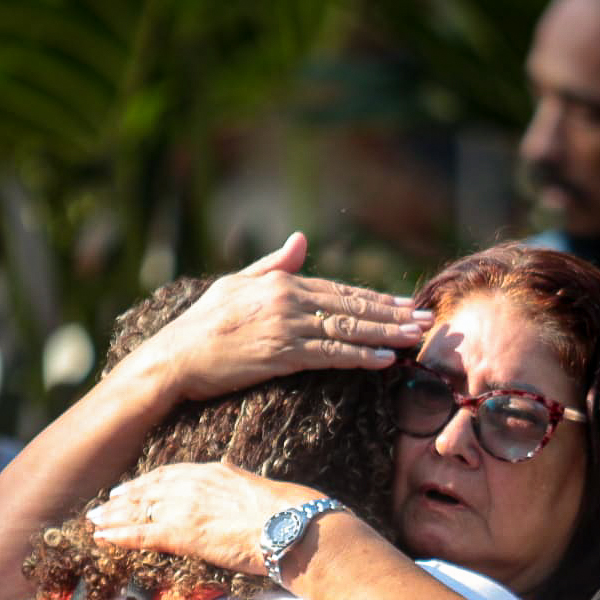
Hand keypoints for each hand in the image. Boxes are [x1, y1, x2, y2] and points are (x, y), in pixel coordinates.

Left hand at [86, 462, 324, 576]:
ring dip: (113, 518)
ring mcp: (185, 507)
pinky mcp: (182, 533)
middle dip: (121, 501)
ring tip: (93, 524)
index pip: (167, 475)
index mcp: (211, 471)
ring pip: (137, 511)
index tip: (127, 490)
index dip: (143, 484)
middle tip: (100, 508)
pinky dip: (119, 536)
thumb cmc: (284, 511)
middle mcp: (192, 484)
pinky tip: (103, 539)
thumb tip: (233, 485)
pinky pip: (141, 534)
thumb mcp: (254, 486)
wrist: (289, 526)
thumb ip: (235, 485)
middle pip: (146, 491)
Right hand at [122, 232, 431, 402]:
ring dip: (385, 335)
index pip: (338, 290)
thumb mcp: (235, 284)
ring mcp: (285, 327)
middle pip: (351, 306)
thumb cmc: (201, 325)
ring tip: (415, 338)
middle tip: (425, 319)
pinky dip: (359, 356)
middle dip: (392, 314)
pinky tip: (384, 360)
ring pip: (347, 329)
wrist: (173, 358)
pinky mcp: (281, 354)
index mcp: (279, 283)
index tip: (404, 303)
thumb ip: (273, 264)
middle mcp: (287, 300)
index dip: (375, 298)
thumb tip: (300, 239)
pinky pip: (330, 354)